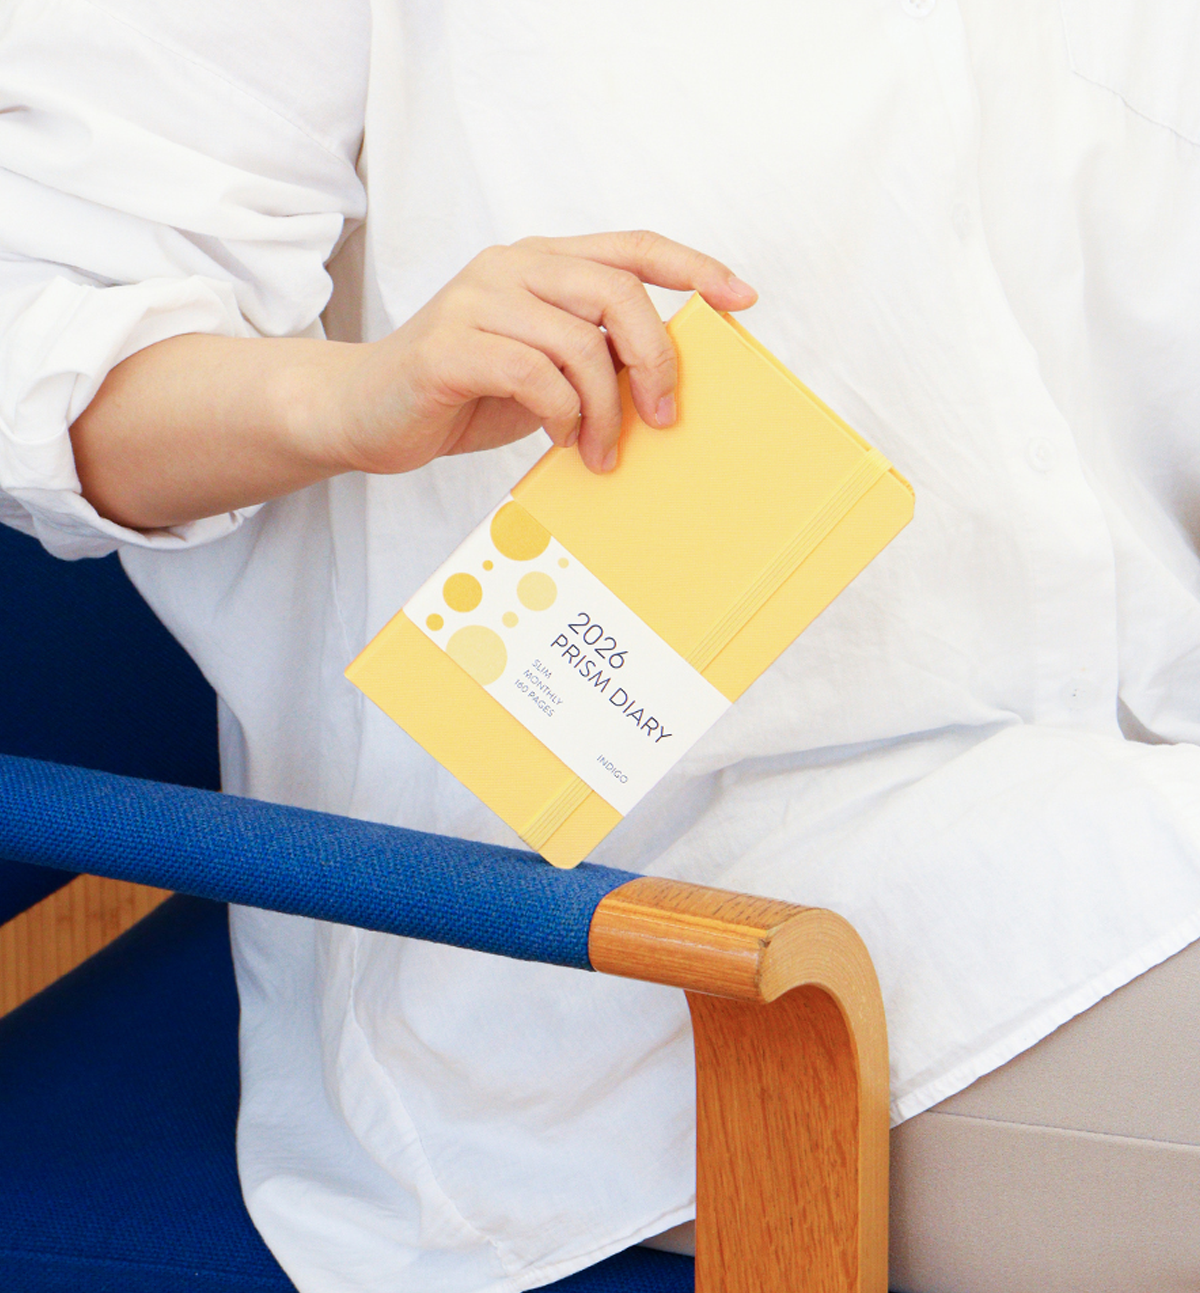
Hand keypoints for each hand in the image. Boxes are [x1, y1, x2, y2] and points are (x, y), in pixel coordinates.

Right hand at [323, 230, 756, 475]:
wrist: (364, 412)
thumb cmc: (463, 393)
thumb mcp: (543, 368)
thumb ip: (593, 354)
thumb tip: (666, 379)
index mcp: (541, 261)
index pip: (633, 247)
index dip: (694, 268)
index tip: (743, 300)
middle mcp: (512, 266)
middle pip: (619, 291)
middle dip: (657, 358)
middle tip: (664, 417)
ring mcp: (477, 300)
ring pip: (581, 343)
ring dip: (606, 410)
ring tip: (601, 451)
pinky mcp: (450, 346)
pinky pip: (536, 376)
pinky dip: (562, 416)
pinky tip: (559, 440)